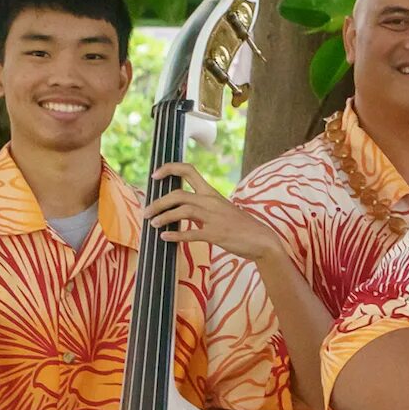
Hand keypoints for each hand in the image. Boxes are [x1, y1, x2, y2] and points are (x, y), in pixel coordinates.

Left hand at [143, 162, 283, 266]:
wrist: (262, 240)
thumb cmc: (241, 226)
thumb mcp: (222, 209)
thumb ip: (203, 205)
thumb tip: (180, 208)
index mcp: (211, 192)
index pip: (188, 170)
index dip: (168, 169)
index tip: (155, 175)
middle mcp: (211, 201)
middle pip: (177, 194)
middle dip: (158, 202)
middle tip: (146, 212)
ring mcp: (214, 218)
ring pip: (182, 210)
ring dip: (163, 217)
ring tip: (153, 224)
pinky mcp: (217, 234)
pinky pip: (191, 233)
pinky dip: (175, 235)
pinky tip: (165, 237)